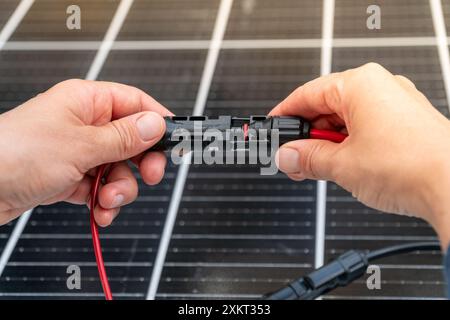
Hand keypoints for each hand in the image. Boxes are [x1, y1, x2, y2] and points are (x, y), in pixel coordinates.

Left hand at [0, 79, 171, 226]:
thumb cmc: (15, 154)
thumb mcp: (80, 145)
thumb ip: (124, 137)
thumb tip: (156, 124)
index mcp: (87, 101)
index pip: (136, 103)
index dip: (157, 122)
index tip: (174, 142)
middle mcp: (85, 124)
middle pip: (132, 140)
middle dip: (141, 164)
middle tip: (151, 177)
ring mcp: (78, 151)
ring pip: (119, 168)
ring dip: (120, 189)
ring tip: (108, 201)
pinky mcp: (70, 176)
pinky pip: (101, 187)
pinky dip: (104, 202)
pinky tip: (99, 212)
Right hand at [270, 63, 449, 248]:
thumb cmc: (411, 166)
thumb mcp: (342, 164)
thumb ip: (307, 158)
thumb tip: (287, 156)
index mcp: (360, 84)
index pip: (307, 94)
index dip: (285, 114)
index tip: (273, 129)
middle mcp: (380, 87)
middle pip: (326, 106)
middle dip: (306, 135)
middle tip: (291, 157)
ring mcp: (396, 104)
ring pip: (346, 119)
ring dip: (326, 143)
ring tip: (314, 167)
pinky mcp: (406, 122)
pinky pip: (365, 126)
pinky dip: (348, 144)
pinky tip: (339, 164)